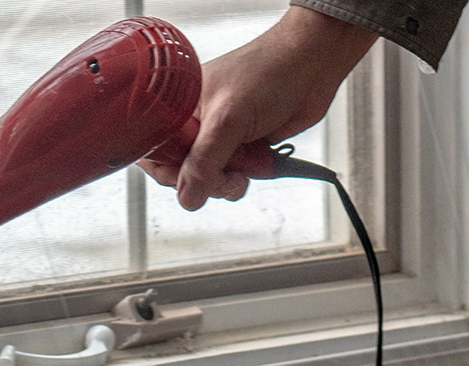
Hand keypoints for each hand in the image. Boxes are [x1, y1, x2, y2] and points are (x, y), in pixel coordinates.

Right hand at [136, 6, 377, 210]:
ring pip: (211, 176)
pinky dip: (246, 176)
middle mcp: (198, 122)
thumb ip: (205, 161)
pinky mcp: (245, 144)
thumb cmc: (268, 72)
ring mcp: (222, 135)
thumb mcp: (228, 119)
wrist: (312, 65)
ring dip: (228, 182)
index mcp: (180, 108)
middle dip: (204, 181)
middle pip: (184, 171)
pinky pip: (235, 173)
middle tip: (225, 178)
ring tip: (245, 171)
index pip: (155, 151)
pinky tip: (258, 165)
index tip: (186, 183)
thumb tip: (187, 197)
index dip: (167, 173)